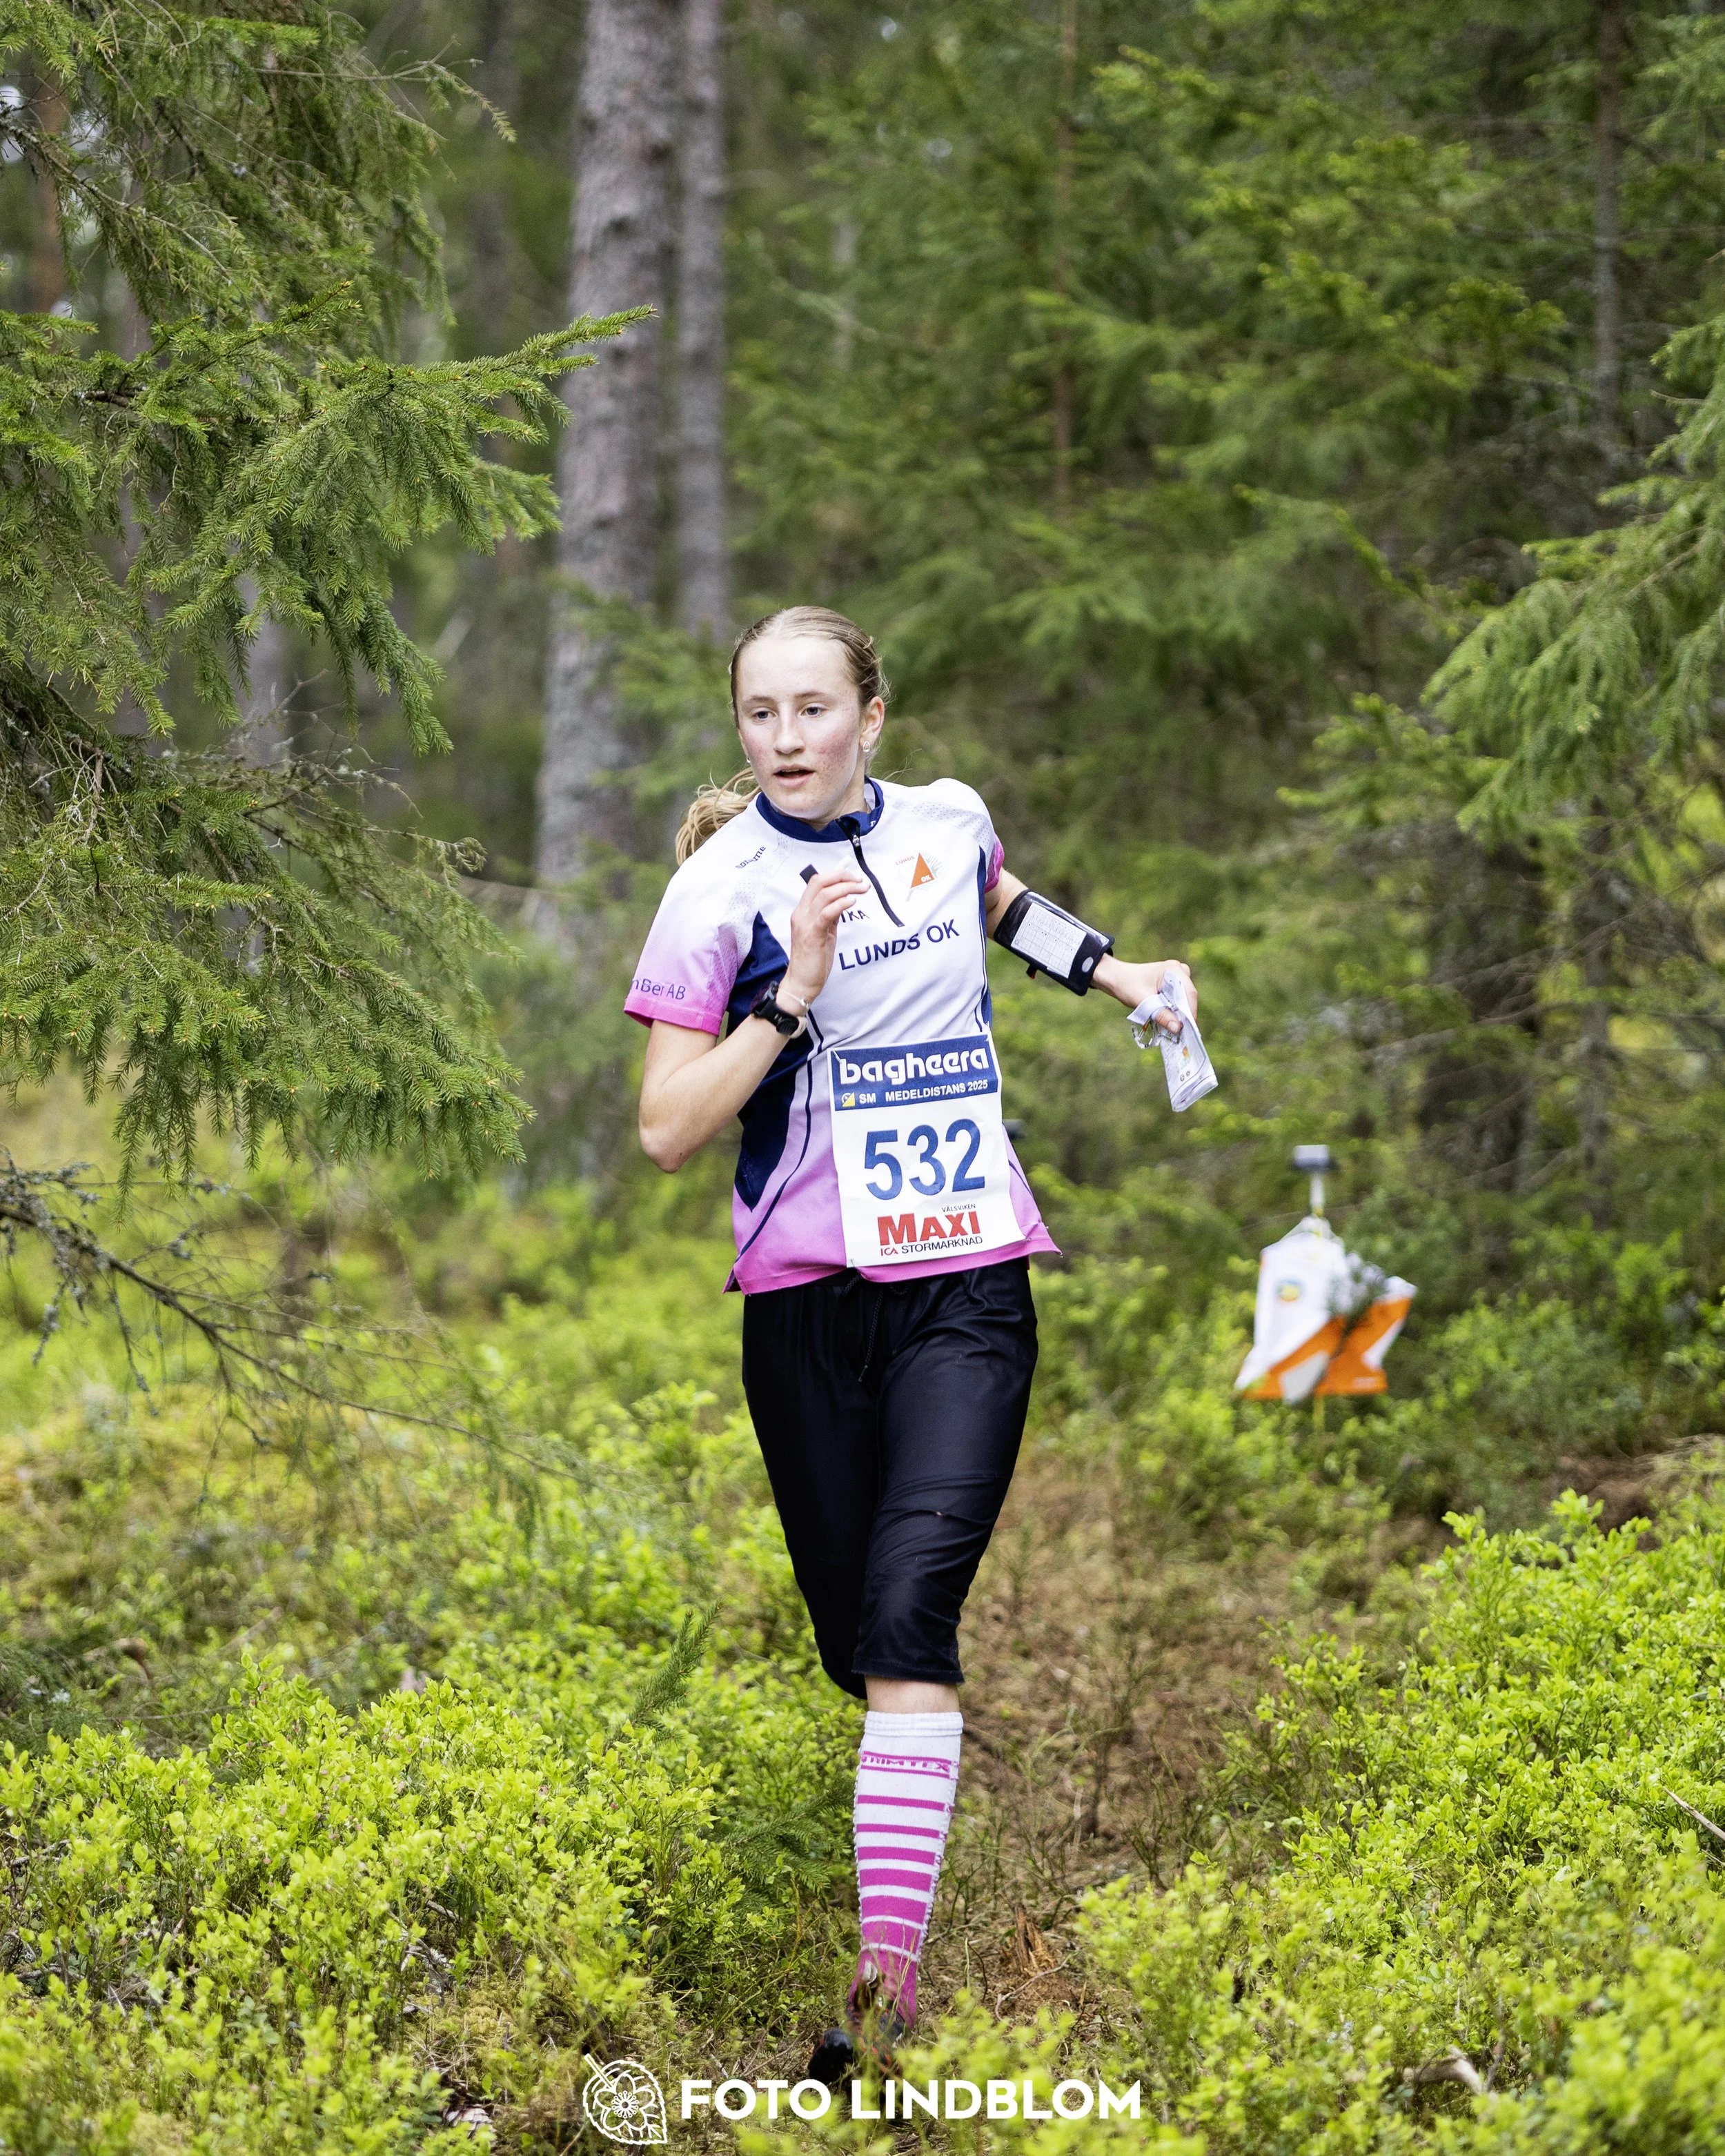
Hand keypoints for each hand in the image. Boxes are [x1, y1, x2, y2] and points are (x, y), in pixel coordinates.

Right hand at [781, 868, 869, 1008]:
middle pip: (819, 882)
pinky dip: (841, 904)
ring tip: (861, 889)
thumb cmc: (813, 959)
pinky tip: (852, 902)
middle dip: (842, 876)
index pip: (816, 882)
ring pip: (824, 894)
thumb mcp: (824, 932)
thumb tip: (843, 901)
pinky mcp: (813, 935)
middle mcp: (801, 914)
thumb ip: (830, 916)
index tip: (853, 878)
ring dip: (847, 888)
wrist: (802, 982)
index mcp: (802, 911)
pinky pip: (827, 913)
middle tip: (860, 881)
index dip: (836, 875)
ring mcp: (805, 923)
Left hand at [1094, 956, 1196, 1032]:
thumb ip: (1161, 1014)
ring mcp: (1177, 977)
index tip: (1187, 1029)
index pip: (1189, 993)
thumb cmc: (1127, 985)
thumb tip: (1177, 1028)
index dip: (1190, 1012)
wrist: (1115, 978)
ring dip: (1179, 1013)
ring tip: (1172, 1027)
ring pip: (1184, 999)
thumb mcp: (1143, 1002)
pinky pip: (1178, 999)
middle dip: (1184, 1014)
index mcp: (1173, 969)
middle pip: (1188, 996)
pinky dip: (1174, 1010)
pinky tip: (1168, 1019)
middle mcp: (1179, 971)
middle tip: (1179, 1032)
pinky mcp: (1172, 984)